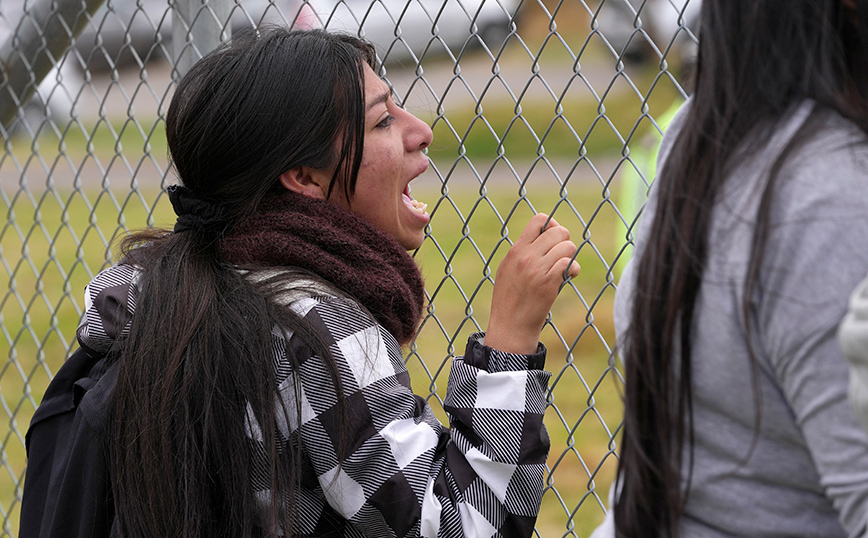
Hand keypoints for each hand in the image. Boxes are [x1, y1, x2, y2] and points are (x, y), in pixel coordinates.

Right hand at [485, 213, 579, 354]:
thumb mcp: (508, 269)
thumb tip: (543, 237)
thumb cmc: (509, 299)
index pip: (539, 219)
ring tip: (563, 269)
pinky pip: (570, 264)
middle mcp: (526, 256)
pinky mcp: (548, 283)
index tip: (552, 239)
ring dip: (570, 257)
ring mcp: (537, 269)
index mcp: (515, 250)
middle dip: (565, 243)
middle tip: (560, 256)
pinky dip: (573, 270)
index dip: (551, 225)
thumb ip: (523, 252)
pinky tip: (568, 277)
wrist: (509, 326)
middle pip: (559, 231)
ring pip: (568, 247)